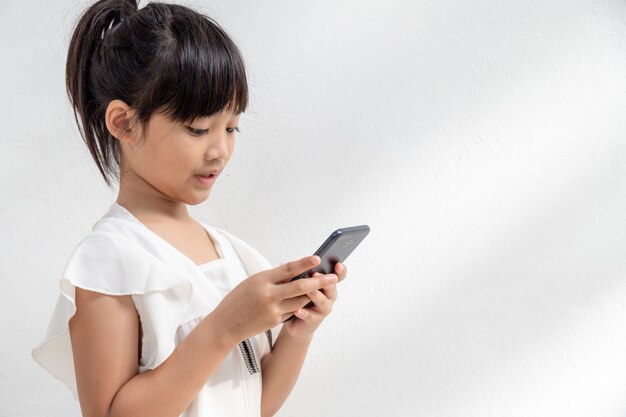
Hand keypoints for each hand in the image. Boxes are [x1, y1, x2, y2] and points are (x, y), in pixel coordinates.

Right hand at [211, 256, 338, 343]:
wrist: (226, 324)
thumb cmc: (238, 299)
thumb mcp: (253, 282)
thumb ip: (273, 277)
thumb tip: (294, 270)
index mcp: (262, 280)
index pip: (287, 269)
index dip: (304, 263)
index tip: (317, 257)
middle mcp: (268, 295)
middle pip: (299, 287)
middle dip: (319, 281)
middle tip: (333, 277)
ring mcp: (273, 310)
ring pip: (300, 301)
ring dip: (312, 294)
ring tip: (324, 286)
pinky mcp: (276, 321)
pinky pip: (293, 311)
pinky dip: (300, 305)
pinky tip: (308, 300)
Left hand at [283, 262, 347, 338]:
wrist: (296, 321)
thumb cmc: (299, 298)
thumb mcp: (299, 283)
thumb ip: (297, 273)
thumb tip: (284, 264)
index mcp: (327, 284)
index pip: (338, 276)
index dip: (340, 270)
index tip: (337, 265)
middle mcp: (328, 296)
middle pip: (331, 287)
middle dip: (324, 280)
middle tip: (315, 274)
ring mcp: (322, 309)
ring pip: (322, 302)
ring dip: (315, 295)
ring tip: (308, 290)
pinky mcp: (314, 320)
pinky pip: (309, 316)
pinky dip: (303, 313)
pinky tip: (296, 310)